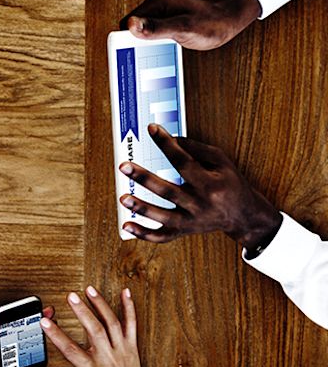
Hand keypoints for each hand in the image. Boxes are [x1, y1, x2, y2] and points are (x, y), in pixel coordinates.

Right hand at [44, 287, 139, 366]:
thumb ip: (72, 363)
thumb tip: (56, 352)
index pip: (70, 349)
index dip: (56, 335)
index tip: (44, 322)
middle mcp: (107, 357)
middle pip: (94, 330)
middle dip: (82, 311)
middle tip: (71, 296)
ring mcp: (121, 349)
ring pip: (111, 323)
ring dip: (100, 304)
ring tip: (90, 290)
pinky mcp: (132, 346)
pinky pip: (131, 324)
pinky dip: (129, 307)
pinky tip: (125, 293)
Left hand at [119, 124, 282, 249]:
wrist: (244, 216)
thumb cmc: (230, 184)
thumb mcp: (222, 162)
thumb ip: (197, 149)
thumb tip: (170, 138)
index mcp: (210, 184)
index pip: (184, 163)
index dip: (168, 145)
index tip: (152, 129)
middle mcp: (200, 204)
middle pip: (169, 191)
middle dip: (145, 179)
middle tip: (124, 166)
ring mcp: (191, 220)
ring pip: (163, 216)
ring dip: (142, 208)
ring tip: (122, 198)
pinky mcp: (183, 231)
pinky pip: (162, 236)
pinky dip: (144, 233)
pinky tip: (126, 225)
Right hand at [122, 0, 260, 50]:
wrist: (230, 22)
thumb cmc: (212, 24)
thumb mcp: (185, 28)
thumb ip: (157, 27)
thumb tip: (131, 25)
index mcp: (157, 3)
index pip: (128, 22)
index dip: (125, 39)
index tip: (128, 55)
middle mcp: (155, 5)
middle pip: (133, 28)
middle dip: (133, 44)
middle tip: (140, 61)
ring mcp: (160, 13)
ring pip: (141, 32)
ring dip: (143, 45)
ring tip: (149, 59)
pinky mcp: (166, 21)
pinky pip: (152, 33)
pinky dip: (152, 44)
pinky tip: (159, 52)